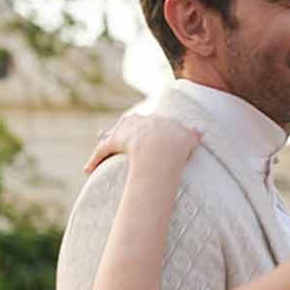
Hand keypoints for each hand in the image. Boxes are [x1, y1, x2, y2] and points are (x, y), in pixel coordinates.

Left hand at [84, 112, 199, 176]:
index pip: (146, 122)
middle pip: (128, 123)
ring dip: (105, 138)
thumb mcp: (188, 139)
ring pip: (111, 135)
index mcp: (154, 121)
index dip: (142, 125)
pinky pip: (102, 151)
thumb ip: (195, 135)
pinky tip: (87, 169)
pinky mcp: (114, 142)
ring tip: (99, 137)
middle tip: (117, 131)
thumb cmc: (177, 144)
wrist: (163, 145)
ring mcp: (125, 131)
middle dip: (123, 127)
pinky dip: (94, 160)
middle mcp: (137, 122)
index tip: (138, 126)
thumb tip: (203, 131)